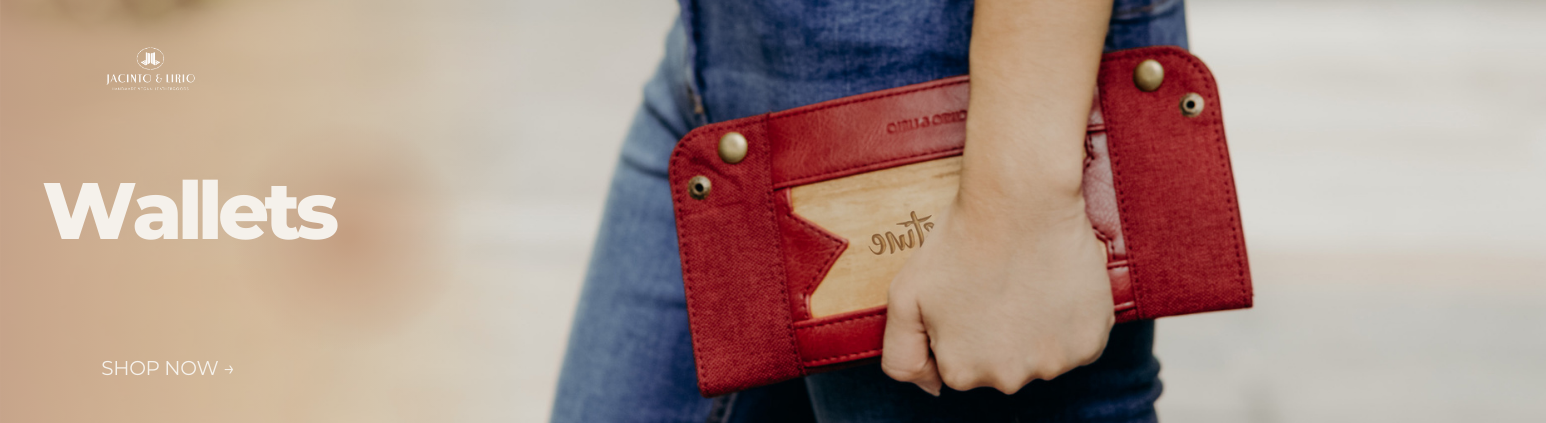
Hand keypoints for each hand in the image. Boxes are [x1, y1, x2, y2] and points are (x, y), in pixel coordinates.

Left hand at [879, 197, 1113, 394]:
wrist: (1021, 203)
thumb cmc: (961, 243)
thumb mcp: (904, 297)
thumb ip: (902, 354)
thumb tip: (931, 387)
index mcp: (962, 372)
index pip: (960, 364)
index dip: (961, 327)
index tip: (968, 295)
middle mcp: (1009, 379)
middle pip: (1001, 365)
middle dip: (998, 333)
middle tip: (997, 285)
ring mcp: (1053, 363)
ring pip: (1041, 354)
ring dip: (1036, 328)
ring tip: (1025, 282)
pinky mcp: (1090, 342)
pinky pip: (1077, 341)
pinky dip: (1068, 319)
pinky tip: (1053, 285)